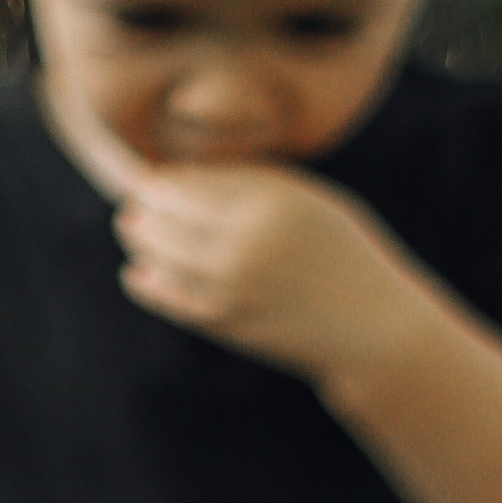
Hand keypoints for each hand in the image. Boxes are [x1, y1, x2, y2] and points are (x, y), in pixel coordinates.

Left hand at [105, 152, 425, 393]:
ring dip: (141, 241)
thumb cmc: (344, 255)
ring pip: (163, 256)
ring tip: (130, 230)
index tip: (158, 180)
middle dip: (146, 206)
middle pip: (170, 215)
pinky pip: (175, 301)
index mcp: (269, 203)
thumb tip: (193, 175)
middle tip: (132, 202)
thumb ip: (257, 182)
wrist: (372, 328)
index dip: (168, 181)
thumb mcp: (311, 201)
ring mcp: (233, 287)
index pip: (195, 182)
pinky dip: (150, 286)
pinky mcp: (229, 324)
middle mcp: (246, 242)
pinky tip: (137, 275)